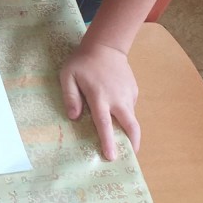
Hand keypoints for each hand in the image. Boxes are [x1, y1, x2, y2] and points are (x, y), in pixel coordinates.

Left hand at [59, 41, 139, 160]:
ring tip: (122, 140)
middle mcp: (118, 99)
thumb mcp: (68, 75)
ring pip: (132, 118)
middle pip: (131, 126)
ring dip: (129, 131)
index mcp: (100, 97)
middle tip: (130, 156)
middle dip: (133, 143)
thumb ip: (70, 96)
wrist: (105, 46)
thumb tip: (74, 117)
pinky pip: (130, 107)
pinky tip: (117, 114)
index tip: (111, 156)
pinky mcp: (134, 90)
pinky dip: (126, 115)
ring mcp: (128, 94)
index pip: (105, 124)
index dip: (108, 141)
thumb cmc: (83, 62)